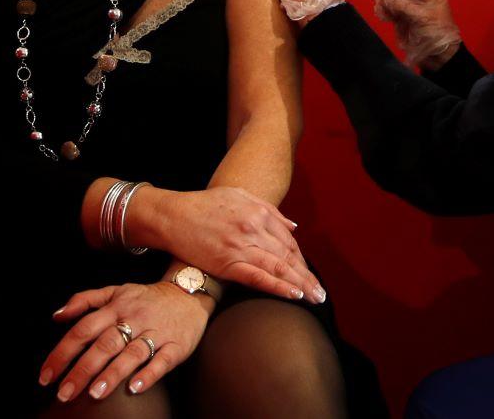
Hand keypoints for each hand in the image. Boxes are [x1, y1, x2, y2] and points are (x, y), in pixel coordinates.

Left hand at [40, 282, 208, 401]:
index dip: (63, 352)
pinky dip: (149, 374)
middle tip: (64, 393)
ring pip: (132, 353)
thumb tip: (56, 316)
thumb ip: (85, 300)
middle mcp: (134, 319)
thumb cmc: (147, 298)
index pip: (84, 329)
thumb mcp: (116, 291)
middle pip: (105, 344)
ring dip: (113, 373)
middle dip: (83, 369)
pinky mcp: (177, 345)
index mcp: (116, 307)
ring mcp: (157, 332)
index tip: (46, 375)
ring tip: (95, 393)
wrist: (190, 292)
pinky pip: (163, 360)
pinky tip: (135, 388)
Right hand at [133, 186, 325, 303]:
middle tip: (321, 293)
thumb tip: (294, 227)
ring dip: (300, 284)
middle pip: (288, 256)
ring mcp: (241, 246)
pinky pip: (258, 277)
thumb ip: (270, 211)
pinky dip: (278, 287)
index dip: (301, 259)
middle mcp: (254, 229)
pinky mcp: (227, 262)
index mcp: (259, 212)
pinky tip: (293, 295)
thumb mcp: (240, 196)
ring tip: (314, 298)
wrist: (173, 215)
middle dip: (307, 276)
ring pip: (278, 268)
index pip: (288, 240)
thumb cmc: (205, 205)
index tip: (310, 274)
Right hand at [373, 0, 461, 69]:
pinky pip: (394, 16)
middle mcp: (422, 2)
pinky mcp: (407, 24)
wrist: (440, 57)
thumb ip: (402, 3)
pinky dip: (387, 15)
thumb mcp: (421, 15)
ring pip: (395, 5)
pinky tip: (382, 16)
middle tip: (377, 1)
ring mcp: (413, 13)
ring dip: (385, 7)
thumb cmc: (438, 34)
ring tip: (379, 11)